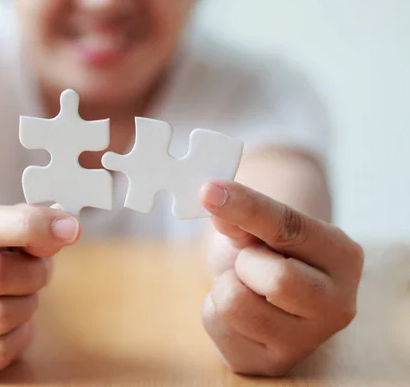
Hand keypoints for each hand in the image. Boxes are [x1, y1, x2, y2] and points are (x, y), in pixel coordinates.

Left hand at [198, 181, 363, 375]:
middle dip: (246, 262)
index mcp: (343, 257)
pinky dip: (214, 309)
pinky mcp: (269, 361)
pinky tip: (238, 311)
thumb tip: (214, 199)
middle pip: (276, 278)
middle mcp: (338, 304)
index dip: (245, 207)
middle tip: (250, 263)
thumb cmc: (269, 253)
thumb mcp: (262, 229)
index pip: (290, 227)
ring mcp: (306, 341)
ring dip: (226, 285)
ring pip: (235, 302)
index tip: (210, 192)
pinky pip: (218, 323)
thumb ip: (243, 218)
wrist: (272, 297)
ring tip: (245, 287)